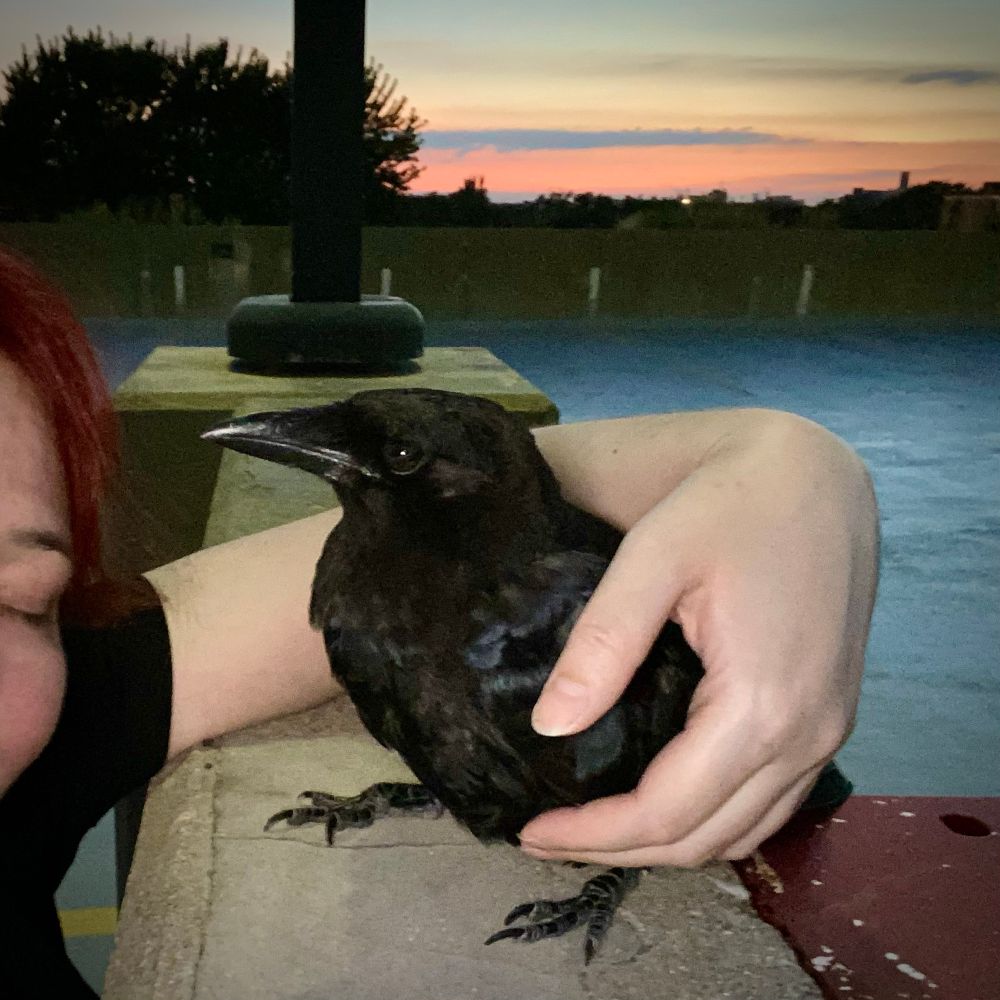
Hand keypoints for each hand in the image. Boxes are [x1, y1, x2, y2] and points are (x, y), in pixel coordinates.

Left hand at [520, 416, 877, 865]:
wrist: (816, 469)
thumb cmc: (732, 499)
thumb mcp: (655, 556)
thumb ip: (604, 644)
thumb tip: (550, 727)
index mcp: (762, 704)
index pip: (667, 812)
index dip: (593, 833)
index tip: (529, 828)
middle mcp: (807, 735)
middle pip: (705, 837)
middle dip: (620, 849)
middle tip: (548, 833)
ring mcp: (828, 730)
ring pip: (741, 830)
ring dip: (666, 842)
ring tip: (595, 824)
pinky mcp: (830, 714)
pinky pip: (769, 800)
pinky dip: (711, 816)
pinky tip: (665, 794)